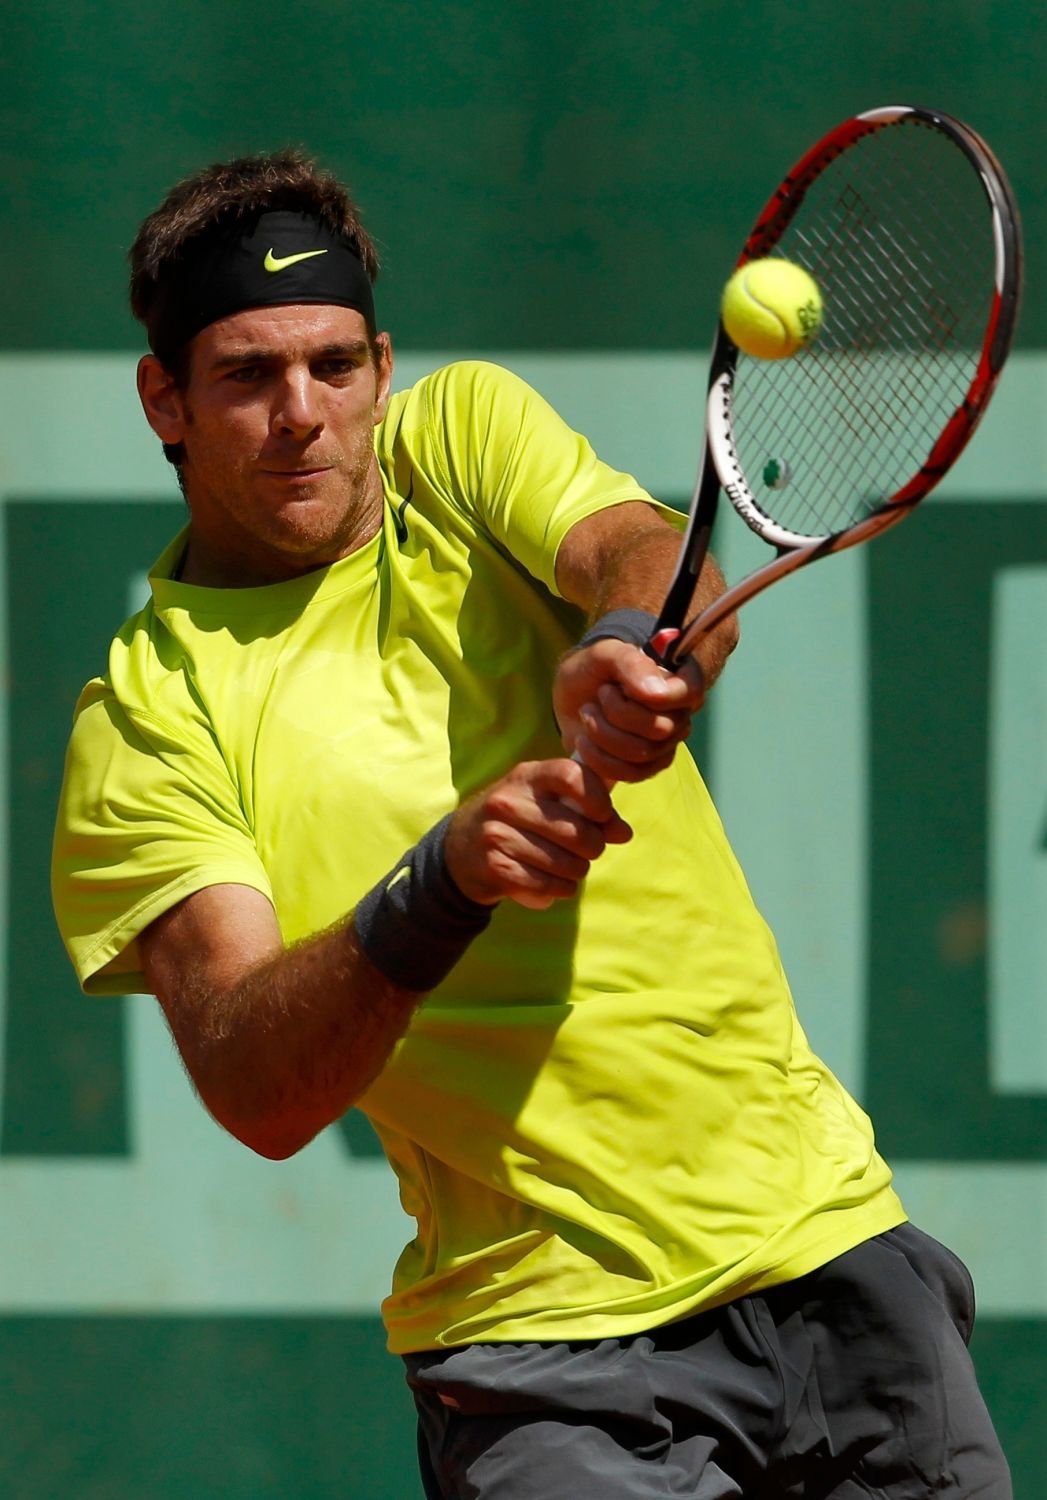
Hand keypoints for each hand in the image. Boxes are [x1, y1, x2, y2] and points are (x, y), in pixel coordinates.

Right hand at [444, 759, 632, 909]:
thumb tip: (623, 833)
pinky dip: (561, 889)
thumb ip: (586, 810)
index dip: (597, 798)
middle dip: (593, 847)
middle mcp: (508, 802)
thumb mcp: (543, 802)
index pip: (571, 775)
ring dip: (577, 871)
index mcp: (527, 776)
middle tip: (588, 850)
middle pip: (577, 830)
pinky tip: (555, 883)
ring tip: (570, 867)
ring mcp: (498, 835)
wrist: (459, 850)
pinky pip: (549, 886)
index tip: (603, 815)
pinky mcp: (496, 868)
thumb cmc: (516, 821)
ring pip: (567, 864)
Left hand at [552, 638, 704, 783]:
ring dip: (602, 733)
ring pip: (642, 753)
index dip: (653, 696)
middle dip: (616, 713)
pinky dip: (599, 759)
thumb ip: (630, 663)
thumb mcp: (604, 654)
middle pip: (659, 728)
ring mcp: (667, 743)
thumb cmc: (594, 670)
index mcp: (681, 680)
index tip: (616, 686)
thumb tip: (656, 692)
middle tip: (597, 696)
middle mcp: (681, 714)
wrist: (573, 697)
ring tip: (587, 713)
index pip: (689, 693)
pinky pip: (631, 774)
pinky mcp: (648, 766)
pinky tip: (584, 741)